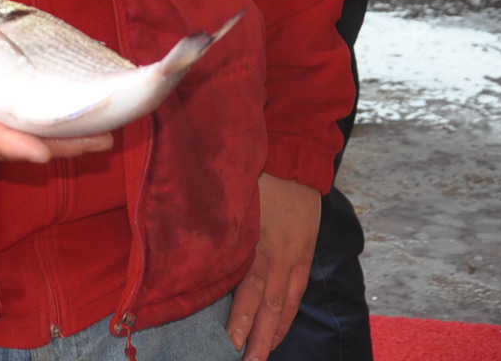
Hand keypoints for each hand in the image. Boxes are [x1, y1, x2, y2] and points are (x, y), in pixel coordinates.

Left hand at [226, 174, 321, 359]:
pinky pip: (299, 290)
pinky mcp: (306, 253)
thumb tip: (195, 256)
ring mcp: (297, 257)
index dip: (240, 320)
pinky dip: (289, 312)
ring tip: (264, 353)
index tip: (231, 343)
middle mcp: (280, 257)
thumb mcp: (231, 201)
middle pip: (270, 307)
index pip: (249, 292)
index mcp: (259, 245)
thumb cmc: (254, 176)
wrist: (294, 159)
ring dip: (275, 331)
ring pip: (287, 304)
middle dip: (259, 338)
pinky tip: (281, 325)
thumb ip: (218, 232)